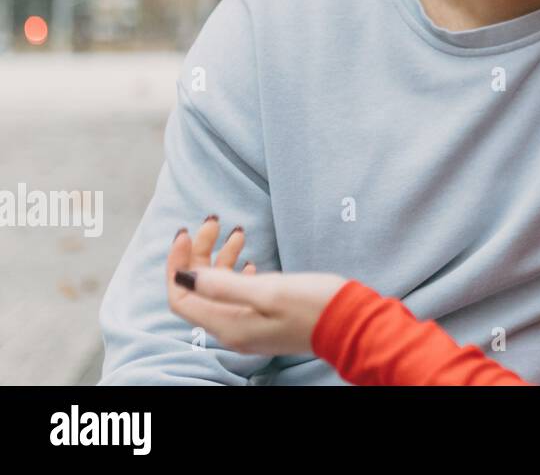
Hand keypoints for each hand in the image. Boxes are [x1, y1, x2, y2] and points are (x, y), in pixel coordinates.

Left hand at [166, 219, 346, 355]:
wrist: (350, 323)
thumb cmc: (314, 306)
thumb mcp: (269, 291)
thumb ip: (223, 285)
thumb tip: (184, 277)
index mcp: (228, 325)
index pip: (182, 297)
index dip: (178, 264)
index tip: (187, 232)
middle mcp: (233, 329)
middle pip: (199, 290)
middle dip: (200, 252)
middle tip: (214, 221)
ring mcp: (249, 326)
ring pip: (219, 289)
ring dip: (221, 258)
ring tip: (238, 230)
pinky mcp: (264, 320)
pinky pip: (238, 295)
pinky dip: (237, 272)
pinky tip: (249, 259)